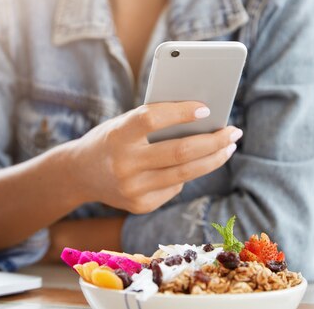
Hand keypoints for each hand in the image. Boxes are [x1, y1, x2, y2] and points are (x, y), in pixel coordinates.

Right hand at [66, 101, 241, 213]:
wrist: (80, 173)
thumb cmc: (111, 139)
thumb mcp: (124, 123)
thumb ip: (155, 121)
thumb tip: (203, 120)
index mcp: (117, 135)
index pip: (152, 119)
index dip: (180, 112)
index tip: (207, 108)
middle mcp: (124, 165)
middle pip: (179, 152)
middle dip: (213, 141)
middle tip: (234, 131)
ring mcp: (132, 189)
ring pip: (185, 174)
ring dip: (213, 159)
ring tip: (229, 147)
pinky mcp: (139, 206)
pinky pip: (175, 187)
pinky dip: (187, 173)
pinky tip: (194, 164)